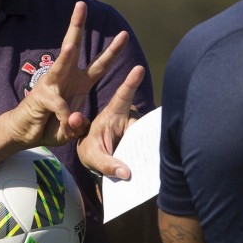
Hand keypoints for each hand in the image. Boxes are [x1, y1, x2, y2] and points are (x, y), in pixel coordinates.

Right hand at [0, 2, 128, 167]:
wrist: (26, 132)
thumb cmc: (51, 125)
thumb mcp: (72, 129)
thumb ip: (78, 125)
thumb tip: (77, 119)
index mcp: (80, 81)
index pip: (99, 64)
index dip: (112, 51)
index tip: (124, 34)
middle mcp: (66, 77)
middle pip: (73, 46)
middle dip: (77, 25)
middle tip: (81, 5)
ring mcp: (52, 84)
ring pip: (60, 65)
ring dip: (64, 56)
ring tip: (69, 46)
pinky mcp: (41, 96)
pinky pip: (58, 104)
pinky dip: (64, 115)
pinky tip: (66, 121)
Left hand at [76, 65, 145, 180]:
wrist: (96, 156)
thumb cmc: (91, 150)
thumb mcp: (93, 157)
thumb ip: (107, 164)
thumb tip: (126, 174)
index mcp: (113, 114)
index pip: (123, 96)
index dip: (131, 83)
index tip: (139, 69)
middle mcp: (129, 116)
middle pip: (142, 125)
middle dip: (140, 141)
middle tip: (127, 155)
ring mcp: (138, 125)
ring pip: (148, 137)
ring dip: (143, 152)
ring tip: (129, 161)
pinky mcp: (145, 134)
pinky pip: (151, 143)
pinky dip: (149, 155)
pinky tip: (147, 164)